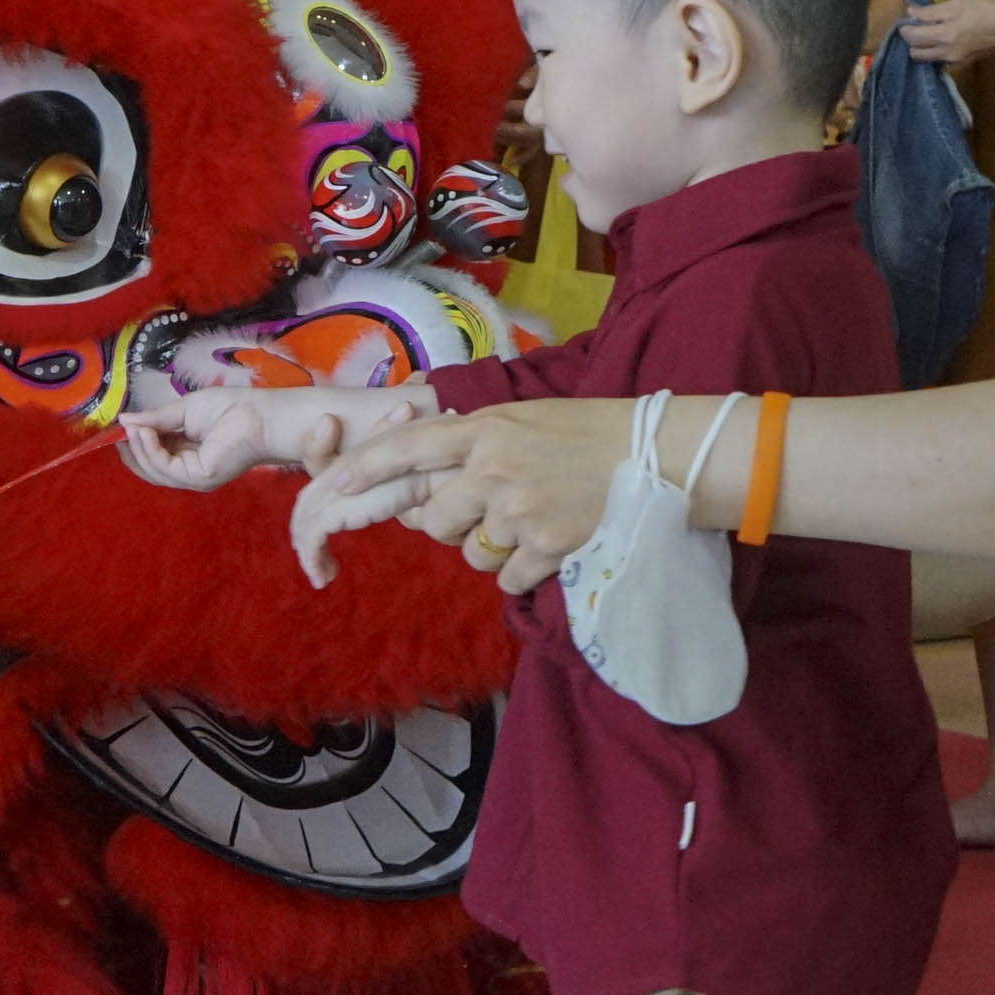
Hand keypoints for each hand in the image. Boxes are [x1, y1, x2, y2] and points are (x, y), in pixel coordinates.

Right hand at [120, 388, 334, 490]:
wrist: (259, 413)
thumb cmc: (230, 408)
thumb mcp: (183, 410)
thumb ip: (156, 419)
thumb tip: (124, 420)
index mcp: (186, 453)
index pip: (153, 456)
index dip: (134, 444)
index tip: (117, 428)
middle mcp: (189, 470)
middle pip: (149, 468)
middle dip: (131, 450)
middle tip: (117, 430)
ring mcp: (195, 477)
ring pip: (154, 470)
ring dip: (138, 448)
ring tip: (130, 426)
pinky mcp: (200, 477)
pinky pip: (165, 468)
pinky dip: (150, 450)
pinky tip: (143, 431)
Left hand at [294, 395, 638, 591]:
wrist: (656, 457)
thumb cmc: (591, 432)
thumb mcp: (525, 417)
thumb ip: (476, 436)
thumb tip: (429, 461)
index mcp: (486, 430)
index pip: (411, 447)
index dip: (368, 467)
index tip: (338, 483)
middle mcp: (494, 469)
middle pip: (436, 520)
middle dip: (452, 526)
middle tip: (487, 514)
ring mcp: (519, 511)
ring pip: (472, 554)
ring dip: (493, 550)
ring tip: (534, 522)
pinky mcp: (545, 547)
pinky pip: (507, 577)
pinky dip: (523, 571)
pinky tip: (551, 544)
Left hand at [898, 0, 994, 69]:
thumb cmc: (987, 11)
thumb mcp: (960, 3)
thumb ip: (933, 11)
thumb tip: (910, 12)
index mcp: (946, 35)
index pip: (912, 36)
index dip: (905, 27)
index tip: (908, 18)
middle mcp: (946, 53)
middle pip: (914, 51)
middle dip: (910, 39)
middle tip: (917, 25)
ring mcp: (953, 62)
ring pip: (924, 59)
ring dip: (920, 47)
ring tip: (928, 32)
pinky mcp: (959, 66)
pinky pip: (937, 61)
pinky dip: (933, 52)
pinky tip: (941, 40)